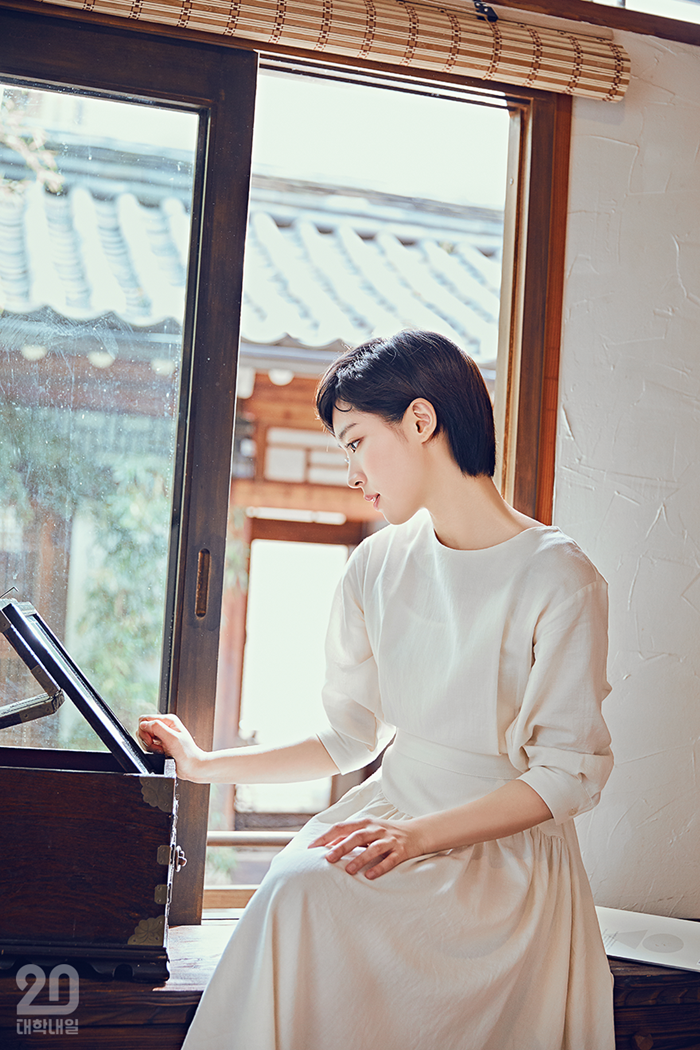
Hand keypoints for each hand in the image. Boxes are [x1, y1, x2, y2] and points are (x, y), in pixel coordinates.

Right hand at [138, 713, 207, 782]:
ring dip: (149, 746)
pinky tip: (160, 753)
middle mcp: (164, 725)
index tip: (150, 740)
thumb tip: (143, 724)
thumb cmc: (187, 753)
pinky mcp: (160, 743)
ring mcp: (162, 735)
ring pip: (144, 737)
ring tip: (160, 750)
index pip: (145, 719)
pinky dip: (152, 750)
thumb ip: (157, 728)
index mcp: (168, 720)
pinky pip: (148, 745)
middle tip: (156, 746)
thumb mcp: (172, 738)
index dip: (144, 730)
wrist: (191, 766)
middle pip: (143, 728)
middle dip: (146, 739)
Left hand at [307, 817, 425, 878]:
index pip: (342, 827)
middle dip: (341, 847)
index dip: (326, 836)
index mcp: (364, 823)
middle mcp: (376, 829)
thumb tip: (327, 847)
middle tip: (328, 859)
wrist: (416, 832)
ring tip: (348, 870)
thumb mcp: (368, 830)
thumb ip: (349, 836)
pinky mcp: (400, 851)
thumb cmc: (385, 833)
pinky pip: (390, 860)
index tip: (312, 847)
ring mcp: (389, 840)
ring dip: (360, 859)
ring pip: (373, 848)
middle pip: (356, 836)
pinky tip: (370, 876)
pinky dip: (380, 868)